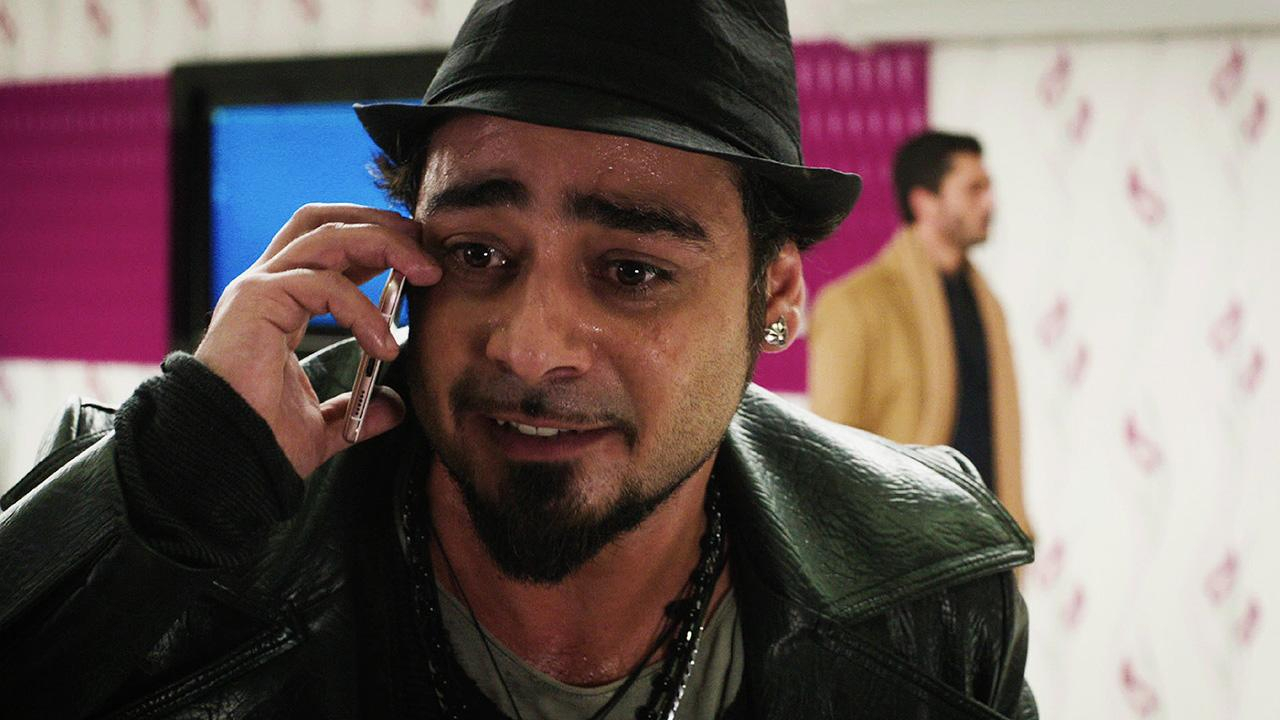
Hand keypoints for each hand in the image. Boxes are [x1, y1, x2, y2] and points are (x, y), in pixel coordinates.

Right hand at [194, 204, 440, 476]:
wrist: (224, 462)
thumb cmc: (260, 440)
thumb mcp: (323, 423)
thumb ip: (356, 407)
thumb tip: (394, 406)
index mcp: (281, 303)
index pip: (328, 244)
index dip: (375, 240)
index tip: (419, 262)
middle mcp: (267, 285)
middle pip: (325, 221)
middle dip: (380, 224)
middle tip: (425, 251)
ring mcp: (258, 288)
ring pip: (328, 236)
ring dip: (384, 246)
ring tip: (424, 275)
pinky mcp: (255, 301)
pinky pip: (322, 283)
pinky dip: (362, 308)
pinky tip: (383, 343)